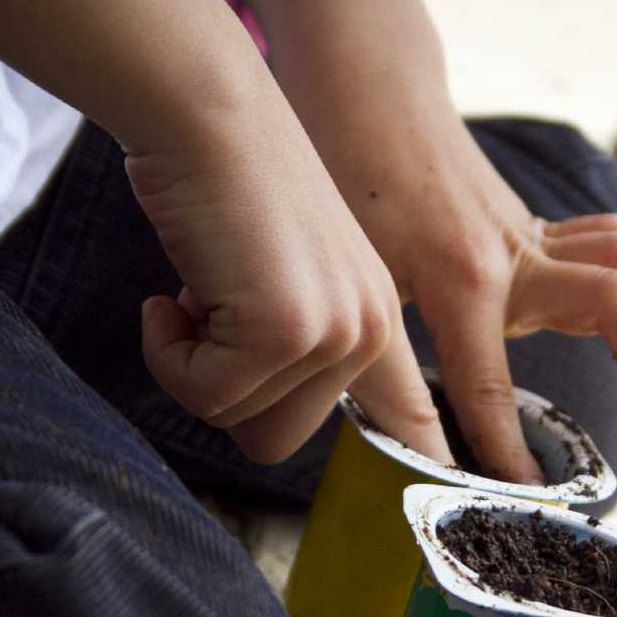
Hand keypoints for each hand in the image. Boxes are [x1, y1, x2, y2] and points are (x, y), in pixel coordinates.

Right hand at [0, 0, 450, 466]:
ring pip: (234, 417)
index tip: (450, 504)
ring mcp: (334, 331)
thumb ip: (291, 339)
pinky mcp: (288, 331)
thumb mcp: (278, 274)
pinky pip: (203, 392)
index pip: (409, 415)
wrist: (208, 112)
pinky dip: (166, 349)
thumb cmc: (224, 183)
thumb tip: (252, 404)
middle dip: (217, 389)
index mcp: (374, 318)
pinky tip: (174, 288)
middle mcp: (368, 329)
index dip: (424, 461)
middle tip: (200, 318)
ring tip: (196, 287)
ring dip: (187, 363)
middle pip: (276, 439)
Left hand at [241, 0, 616, 482]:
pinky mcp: (542, 229)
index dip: (503, 448)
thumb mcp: (355, 277)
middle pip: (614, 302)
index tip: (524, 495)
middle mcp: (512, 256)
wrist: (371, 105)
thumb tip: (394, 428)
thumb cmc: (353, 193)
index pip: (487, 386)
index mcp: (455, 282)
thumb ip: (381, 347)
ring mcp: (535, 235)